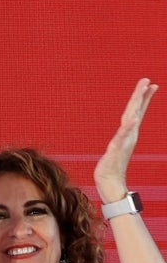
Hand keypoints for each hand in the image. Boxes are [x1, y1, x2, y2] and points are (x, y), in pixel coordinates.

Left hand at [95, 78, 157, 202]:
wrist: (110, 182)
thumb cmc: (112, 165)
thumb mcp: (118, 146)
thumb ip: (123, 137)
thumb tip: (126, 130)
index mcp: (129, 133)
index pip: (138, 111)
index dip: (144, 98)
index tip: (152, 84)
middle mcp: (129, 134)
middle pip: (136, 111)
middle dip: (141, 95)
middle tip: (147, 80)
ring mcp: (124, 141)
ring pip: (131, 118)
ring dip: (137, 104)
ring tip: (143, 91)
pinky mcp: (116, 149)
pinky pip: (123, 136)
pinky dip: (128, 127)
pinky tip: (133, 119)